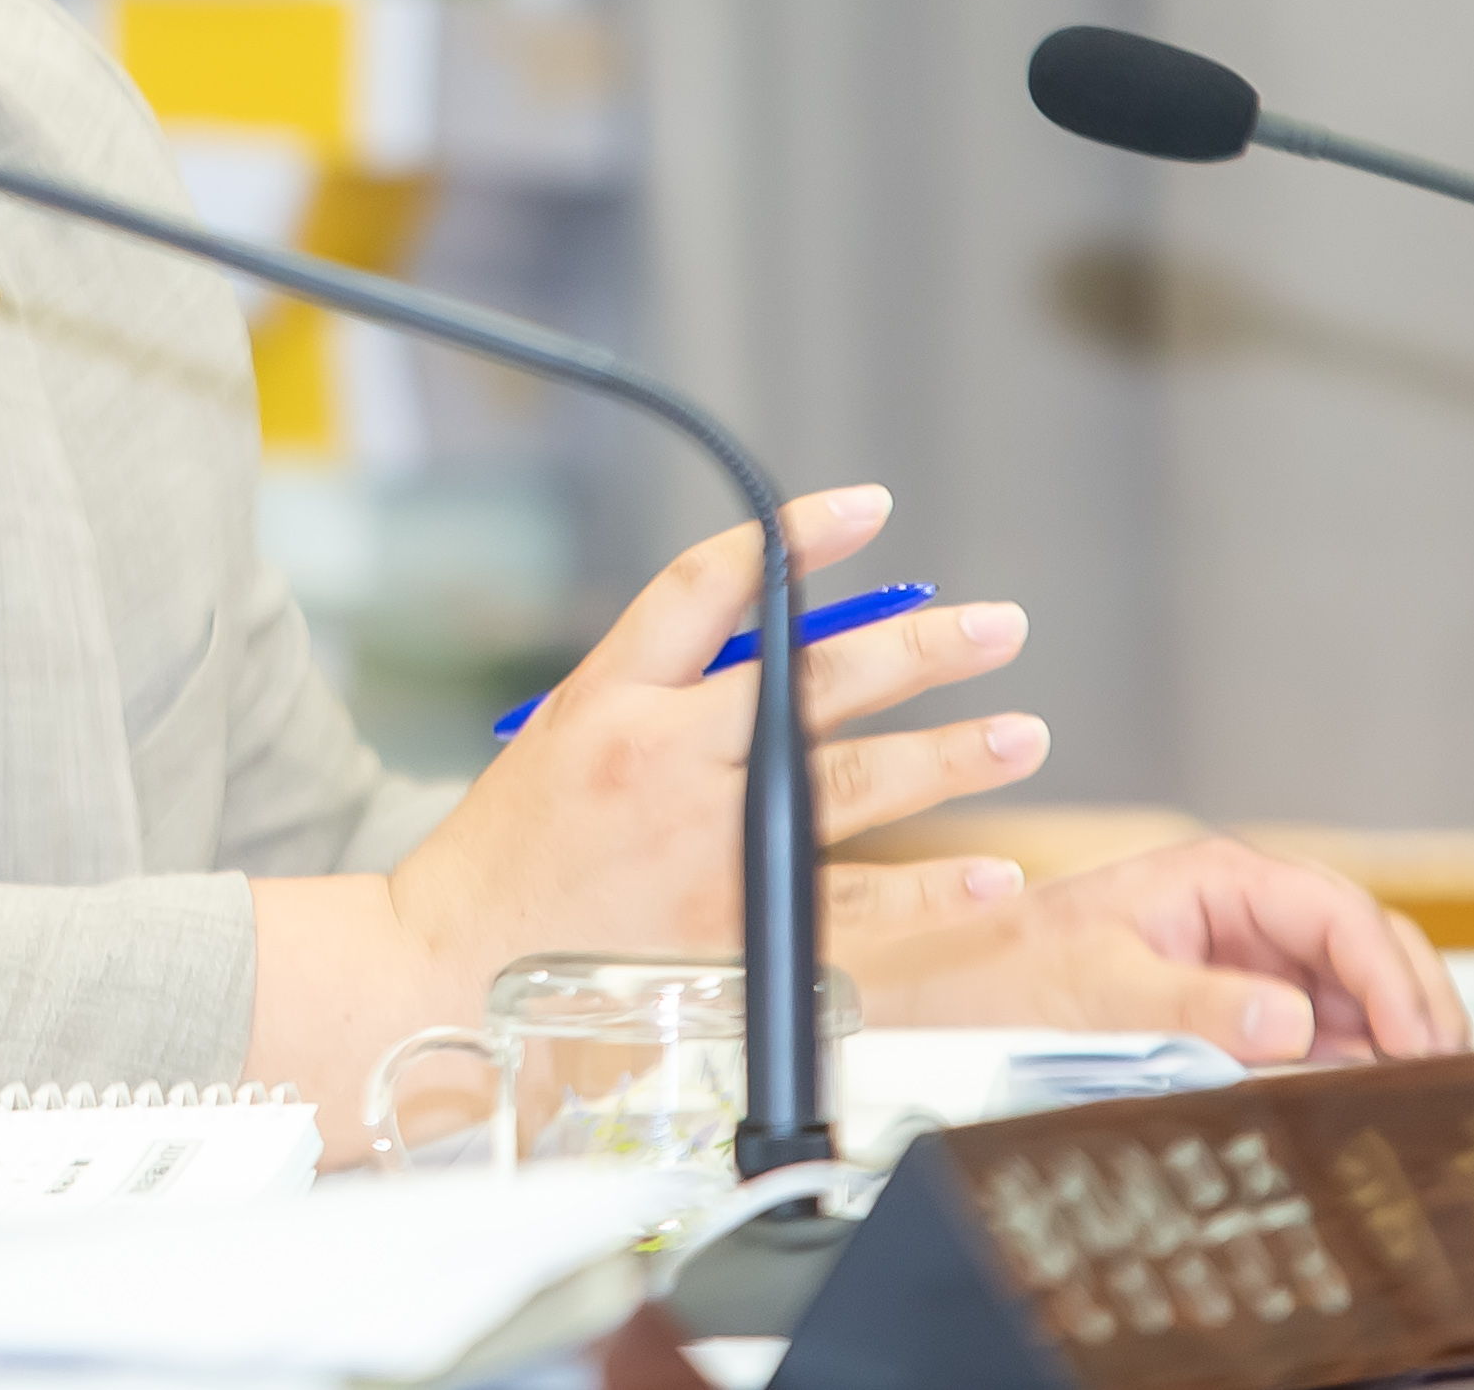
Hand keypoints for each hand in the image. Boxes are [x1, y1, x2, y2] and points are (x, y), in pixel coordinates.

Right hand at [246, 483, 1045, 1155]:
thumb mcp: (559, 737)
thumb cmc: (510, 855)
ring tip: (1022, 733)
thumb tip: (778, 649)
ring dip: (950, 755)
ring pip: (852, 783)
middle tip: (997, 626)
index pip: (711, 585)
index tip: (866, 507)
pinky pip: (853, 906)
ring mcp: (704, 846)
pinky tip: (989, 873)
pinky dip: (929, 891)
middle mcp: (663, 757)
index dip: (795, 538)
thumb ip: (658, 690)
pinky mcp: (731, 931)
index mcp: (609, 696)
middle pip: (812, 678)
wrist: (450, 967)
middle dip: (919, 646)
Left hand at [843, 834, 1469, 1064]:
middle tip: (1445, 1075)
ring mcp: (1248, 960)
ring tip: (1419, 1095)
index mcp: (1218, 877)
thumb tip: (1293, 1020)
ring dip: (1393, 1037)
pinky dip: (1356, 1061)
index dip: (1392, 976)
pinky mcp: (1241, 1007)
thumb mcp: (1098, 986)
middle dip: (1415, 1004)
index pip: (1340, 913)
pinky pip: (1323, 1030)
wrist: (953, 992)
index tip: (1419, 1041)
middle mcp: (1245, 912)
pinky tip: (1370, 1098)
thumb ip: (1195, 1002)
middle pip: (1368, 947)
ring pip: (1357, 992)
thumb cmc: (1011, 968)